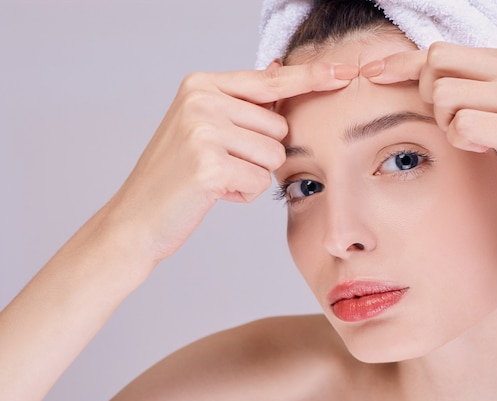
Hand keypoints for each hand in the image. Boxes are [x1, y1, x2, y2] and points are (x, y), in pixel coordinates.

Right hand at [104, 62, 358, 263]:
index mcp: (201, 85)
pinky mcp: (209, 164)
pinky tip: (213, 193)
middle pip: (279, 127)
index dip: (311, 78)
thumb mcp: (205, 127)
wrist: (136, 219)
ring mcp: (203, 130)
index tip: (345, 72)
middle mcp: (202, 100)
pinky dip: (242, 193)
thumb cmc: (177, 176)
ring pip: (275, 156)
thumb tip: (282, 69)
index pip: (270, 80)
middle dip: (260, 154)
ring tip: (216, 178)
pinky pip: (259, 181)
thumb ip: (244, 104)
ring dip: (252, 175)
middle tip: (221, 164)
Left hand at [361, 12, 496, 257]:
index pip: (443, 51)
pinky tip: (485, 150)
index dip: (401, 61)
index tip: (372, 72)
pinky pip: (462, 127)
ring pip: (443, 97)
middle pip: (435, 63)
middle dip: (426, 94)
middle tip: (450, 120)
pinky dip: (463, 143)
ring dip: (447, 124)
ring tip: (475, 138)